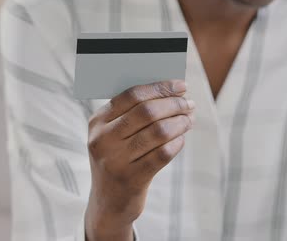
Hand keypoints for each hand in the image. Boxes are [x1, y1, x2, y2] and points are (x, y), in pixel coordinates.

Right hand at [85, 80, 194, 240]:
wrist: (108, 202)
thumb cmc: (119, 158)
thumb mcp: (115, 135)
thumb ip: (134, 113)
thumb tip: (172, 90)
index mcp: (97, 121)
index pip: (132, 95)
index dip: (160, 87)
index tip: (181, 85)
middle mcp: (103, 139)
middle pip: (147, 111)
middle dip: (174, 104)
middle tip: (189, 103)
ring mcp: (115, 160)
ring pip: (159, 131)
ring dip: (180, 122)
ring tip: (189, 119)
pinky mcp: (131, 179)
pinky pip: (163, 153)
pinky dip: (177, 142)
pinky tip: (181, 139)